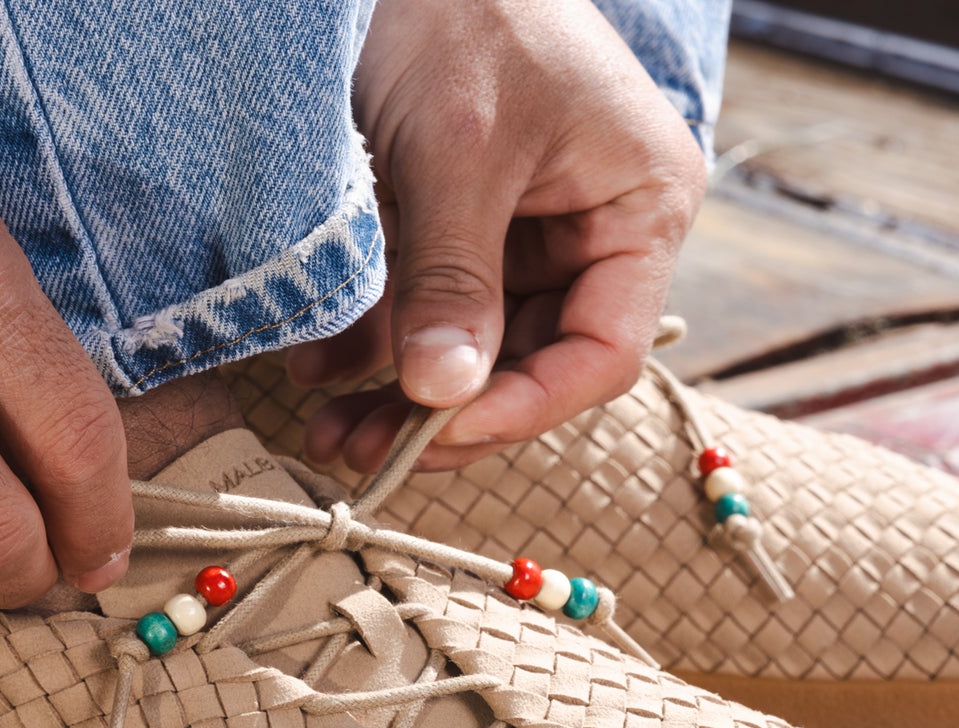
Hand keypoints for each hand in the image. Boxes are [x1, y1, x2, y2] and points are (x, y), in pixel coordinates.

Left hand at [291, 0, 704, 472]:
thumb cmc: (461, 8)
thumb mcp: (456, 150)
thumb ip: (453, 278)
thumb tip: (440, 396)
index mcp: (640, 205)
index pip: (602, 350)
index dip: (523, 405)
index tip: (437, 431)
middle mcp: (594, 227)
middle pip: (531, 360)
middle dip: (443, 412)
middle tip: (360, 453)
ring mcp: (525, 228)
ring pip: (472, 345)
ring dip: (397, 393)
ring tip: (326, 431)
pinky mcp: (460, 222)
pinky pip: (428, 304)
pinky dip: (373, 341)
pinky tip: (319, 369)